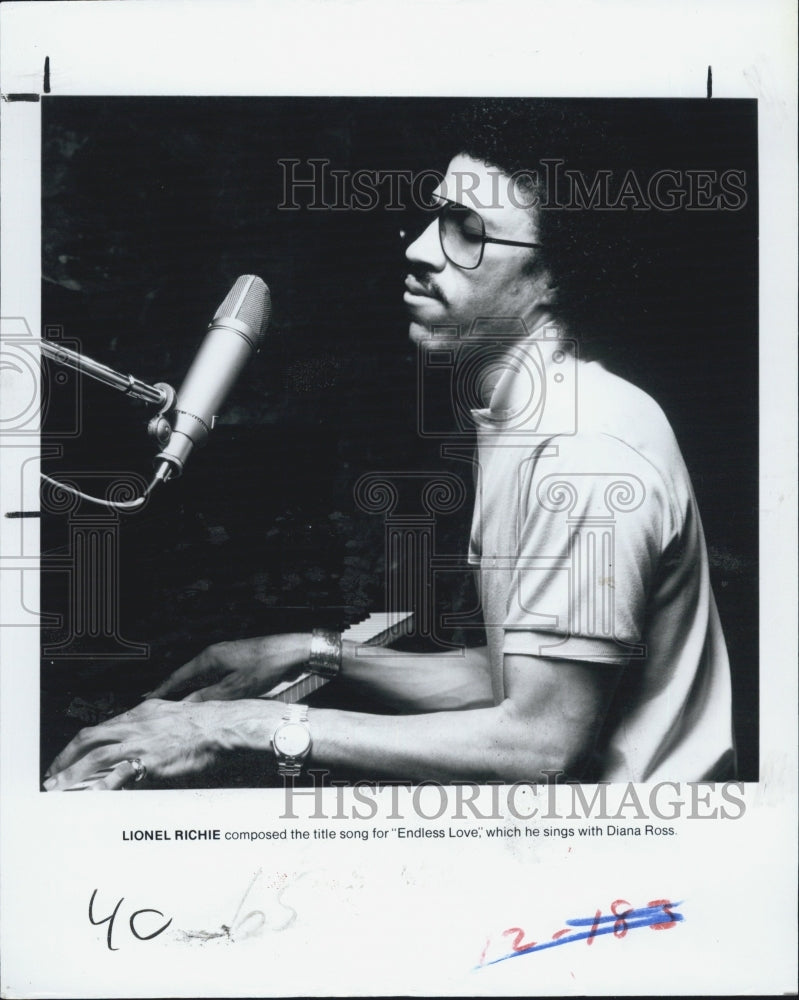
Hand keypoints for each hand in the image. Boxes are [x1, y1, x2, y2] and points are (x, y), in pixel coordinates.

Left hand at [42, 698, 282, 789]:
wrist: (223, 727)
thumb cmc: (203, 725)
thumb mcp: (171, 717)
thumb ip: (150, 727)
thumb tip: (138, 740)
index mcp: (139, 714)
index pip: (97, 729)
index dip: (76, 746)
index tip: (65, 760)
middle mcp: (134, 725)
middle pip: (88, 739)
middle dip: (65, 759)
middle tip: (51, 777)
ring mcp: (140, 742)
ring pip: (95, 757)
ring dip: (72, 775)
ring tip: (57, 790)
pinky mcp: (149, 760)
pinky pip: (117, 775)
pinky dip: (99, 787)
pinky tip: (89, 797)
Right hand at [145, 633, 312, 701]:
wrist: (292, 652)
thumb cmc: (266, 665)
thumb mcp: (236, 687)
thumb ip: (210, 697)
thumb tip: (187, 706)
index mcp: (210, 657)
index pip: (179, 676)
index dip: (163, 689)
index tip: (147, 698)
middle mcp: (215, 654)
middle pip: (188, 676)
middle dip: (173, 690)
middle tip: (158, 703)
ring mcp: (227, 657)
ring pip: (202, 677)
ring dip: (191, 690)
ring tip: (177, 704)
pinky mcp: (238, 662)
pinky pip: (215, 677)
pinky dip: (206, 688)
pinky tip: (206, 698)